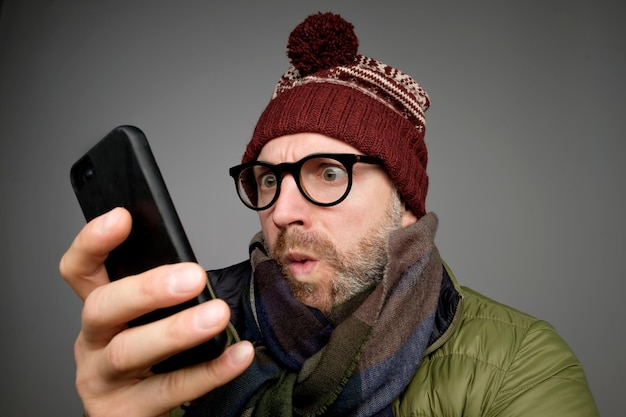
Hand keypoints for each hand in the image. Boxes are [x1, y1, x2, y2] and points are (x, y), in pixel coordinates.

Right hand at [60, 208, 253, 416]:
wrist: (139, 415)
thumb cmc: (151, 360)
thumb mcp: (146, 321)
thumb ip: (160, 294)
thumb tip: (194, 266)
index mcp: (100, 311)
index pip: (80, 270)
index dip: (93, 242)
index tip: (122, 217)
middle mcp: (92, 342)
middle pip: (102, 308)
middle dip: (147, 289)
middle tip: (192, 276)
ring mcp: (103, 380)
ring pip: (129, 352)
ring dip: (177, 331)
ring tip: (217, 316)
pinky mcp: (124, 414)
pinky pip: (169, 391)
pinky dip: (209, 372)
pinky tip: (237, 355)